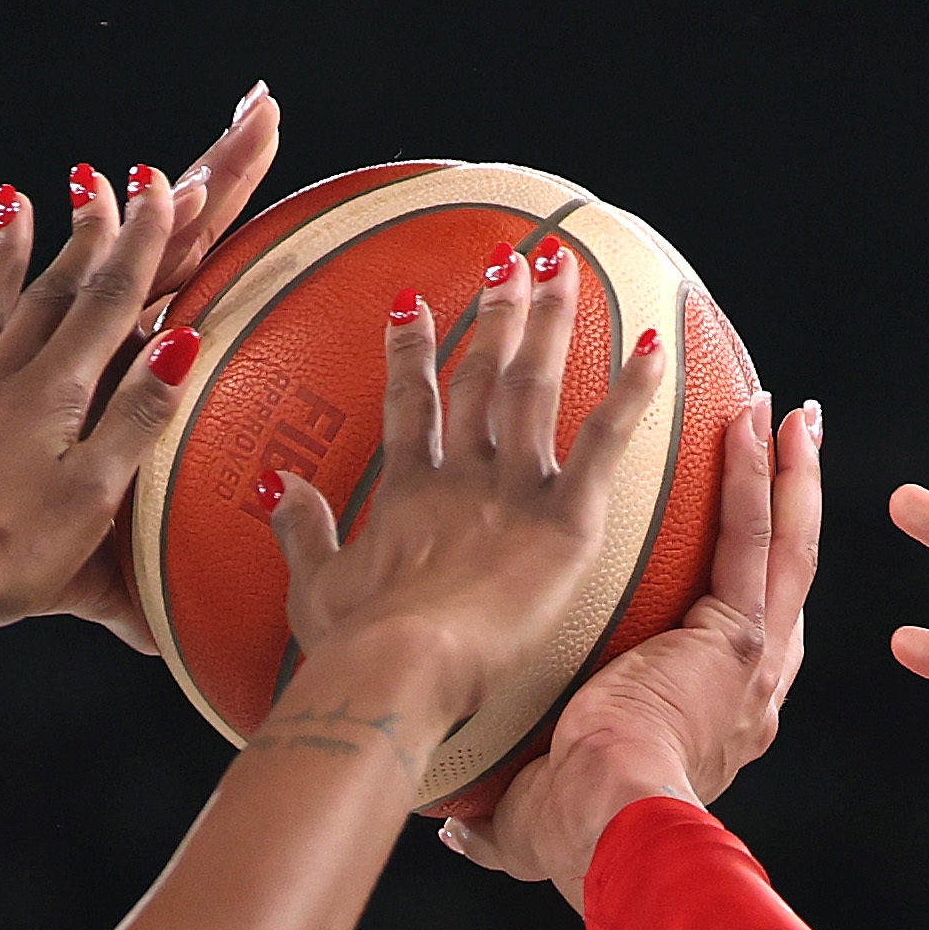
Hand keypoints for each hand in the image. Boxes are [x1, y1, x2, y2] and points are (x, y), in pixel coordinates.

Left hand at [0, 117, 257, 650]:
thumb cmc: (3, 556)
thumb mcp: (91, 494)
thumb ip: (136, 419)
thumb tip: (180, 343)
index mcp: (52, 396)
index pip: (106, 303)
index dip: (138, 242)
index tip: (160, 185)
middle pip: (47, 296)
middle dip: (82, 237)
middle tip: (99, 180)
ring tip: (9, 205)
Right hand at [265, 252, 672, 761]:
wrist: (399, 668)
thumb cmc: (357, 648)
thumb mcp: (315, 586)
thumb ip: (300, 528)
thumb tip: (276, 483)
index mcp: (408, 493)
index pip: (411, 404)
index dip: (410, 352)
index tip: (411, 303)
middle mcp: (463, 476)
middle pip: (483, 376)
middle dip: (496, 314)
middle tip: (510, 260)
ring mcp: (513, 491)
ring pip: (535, 387)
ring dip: (549, 322)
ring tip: (564, 264)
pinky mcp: (563, 520)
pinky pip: (604, 443)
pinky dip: (629, 392)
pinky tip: (652, 342)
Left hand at [436, 394, 823, 905]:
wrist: (609, 829)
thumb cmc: (573, 837)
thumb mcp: (530, 822)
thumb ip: (497, 814)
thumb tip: (453, 825)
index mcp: (709, 729)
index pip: (733, 644)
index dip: (743, 589)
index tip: (738, 546)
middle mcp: (745, 694)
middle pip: (778, 583)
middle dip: (790, 514)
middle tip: (789, 455)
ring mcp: (749, 662)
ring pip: (783, 548)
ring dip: (790, 475)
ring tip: (789, 414)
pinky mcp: (738, 637)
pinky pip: (749, 537)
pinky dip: (757, 474)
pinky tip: (756, 420)